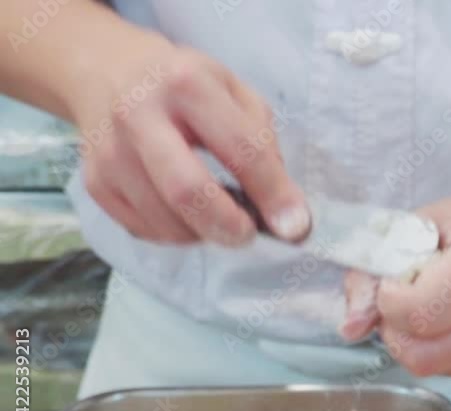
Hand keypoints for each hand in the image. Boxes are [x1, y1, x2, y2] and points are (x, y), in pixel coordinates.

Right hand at [71, 30, 307, 245]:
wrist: (109, 73)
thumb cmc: (187, 87)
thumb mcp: (236, 94)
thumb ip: (264, 145)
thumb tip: (287, 212)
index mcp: (186, 85)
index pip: (239, 148)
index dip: (272, 192)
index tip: (295, 225)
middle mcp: (139, 116)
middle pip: (186, 190)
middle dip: (227, 225)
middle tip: (248, 236)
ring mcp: (109, 152)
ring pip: (164, 220)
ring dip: (204, 233)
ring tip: (221, 219)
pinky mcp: (94, 182)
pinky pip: (144, 229)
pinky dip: (177, 234)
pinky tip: (188, 215)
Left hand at [341, 184, 450, 376]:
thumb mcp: (422, 223)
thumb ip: (376, 267)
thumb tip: (351, 328)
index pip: (418, 312)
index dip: (390, 301)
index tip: (395, 280)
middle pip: (424, 354)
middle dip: (396, 331)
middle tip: (401, 302)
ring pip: (435, 368)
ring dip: (414, 343)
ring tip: (427, 308)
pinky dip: (437, 350)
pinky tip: (449, 320)